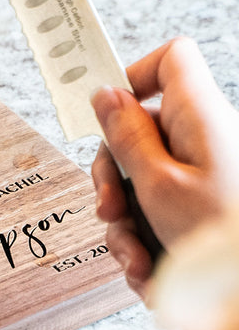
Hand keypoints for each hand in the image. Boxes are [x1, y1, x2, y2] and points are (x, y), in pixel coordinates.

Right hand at [91, 36, 238, 295]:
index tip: (106, 112)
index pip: (169, 60)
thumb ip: (127, 137)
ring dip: (126, 223)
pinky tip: (150, 269)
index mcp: (201, 118)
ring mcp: (205, 175)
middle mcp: (206, 141)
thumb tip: (107, 97)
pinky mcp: (201, 208)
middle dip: (113, 176)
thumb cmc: (222, 238)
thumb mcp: (158, 185)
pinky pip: (157, 213)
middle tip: (111, 208)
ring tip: (136, 255)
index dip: (133, 77)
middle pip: (139, 132)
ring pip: (142, 181)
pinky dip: (145, 241)